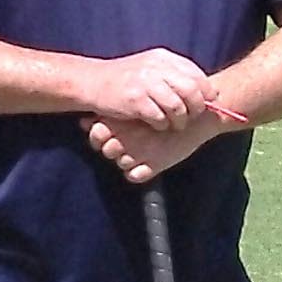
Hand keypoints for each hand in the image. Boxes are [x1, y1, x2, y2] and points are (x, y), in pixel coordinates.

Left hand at [80, 113, 211, 184]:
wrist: (199, 114)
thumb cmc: (168, 106)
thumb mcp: (139, 105)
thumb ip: (109, 114)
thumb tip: (82, 122)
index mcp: (122, 118)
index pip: (95, 134)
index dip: (98, 137)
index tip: (110, 135)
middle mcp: (127, 136)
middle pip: (107, 151)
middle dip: (114, 149)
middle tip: (132, 142)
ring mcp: (140, 152)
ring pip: (120, 163)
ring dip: (128, 159)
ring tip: (145, 149)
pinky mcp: (155, 165)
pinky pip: (134, 176)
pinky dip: (138, 172)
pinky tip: (148, 162)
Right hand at [81, 48, 217, 130]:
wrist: (92, 81)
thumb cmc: (125, 78)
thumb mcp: (150, 67)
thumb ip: (175, 74)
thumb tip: (206, 91)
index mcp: (163, 58)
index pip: (196, 75)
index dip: (206, 92)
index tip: (208, 104)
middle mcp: (156, 68)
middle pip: (191, 91)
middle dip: (197, 108)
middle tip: (193, 117)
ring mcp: (145, 84)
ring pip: (178, 107)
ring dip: (180, 120)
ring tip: (175, 125)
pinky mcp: (135, 100)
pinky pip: (160, 118)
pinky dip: (161, 125)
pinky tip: (156, 125)